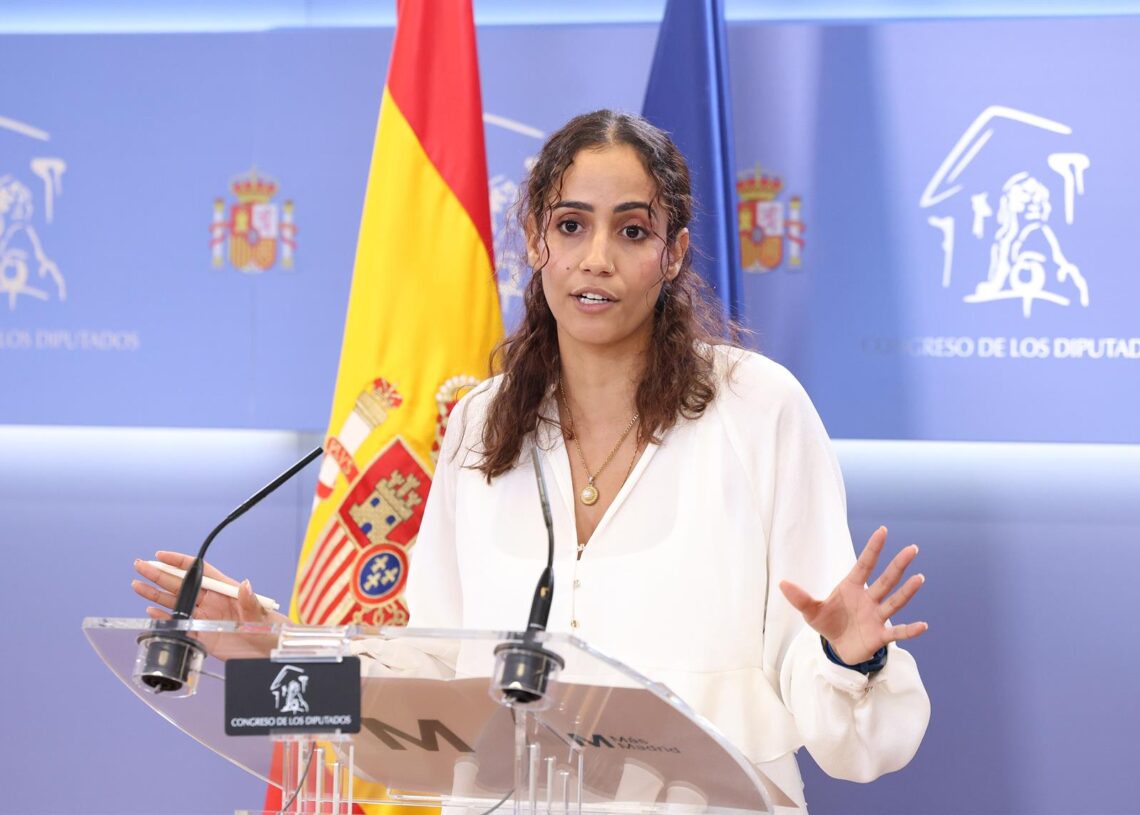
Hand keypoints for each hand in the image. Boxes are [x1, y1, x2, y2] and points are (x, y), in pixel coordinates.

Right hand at [132, 551, 288, 625]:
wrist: (270, 653)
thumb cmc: (271, 629)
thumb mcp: (262, 615)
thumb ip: (251, 601)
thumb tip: (245, 584)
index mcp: (225, 590)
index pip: (199, 571)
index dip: (180, 562)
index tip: (161, 555)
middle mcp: (212, 601)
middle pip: (181, 584)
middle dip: (160, 574)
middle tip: (140, 565)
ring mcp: (205, 618)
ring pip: (176, 602)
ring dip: (155, 594)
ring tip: (136, 585)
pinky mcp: (202, 635)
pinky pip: (179, 623)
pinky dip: (164, 616)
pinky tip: (151, 609)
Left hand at [779, 526, 927, 664]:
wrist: (837, 648)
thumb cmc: (828, 623)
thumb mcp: (810, 611)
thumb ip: (800, 598)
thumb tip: (782, 583)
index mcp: (852, 587)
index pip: (864, 564)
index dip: (873, 549)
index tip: (883, 530)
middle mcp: (869, 599)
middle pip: (886, 579)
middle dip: (898, 565)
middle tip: (912, 548)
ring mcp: (877, 616)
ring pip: (894, 601)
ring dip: (907, 591)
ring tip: (919, 578)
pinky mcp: (880, 636)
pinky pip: (898, 632)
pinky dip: (910, 630)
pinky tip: (923, 625)